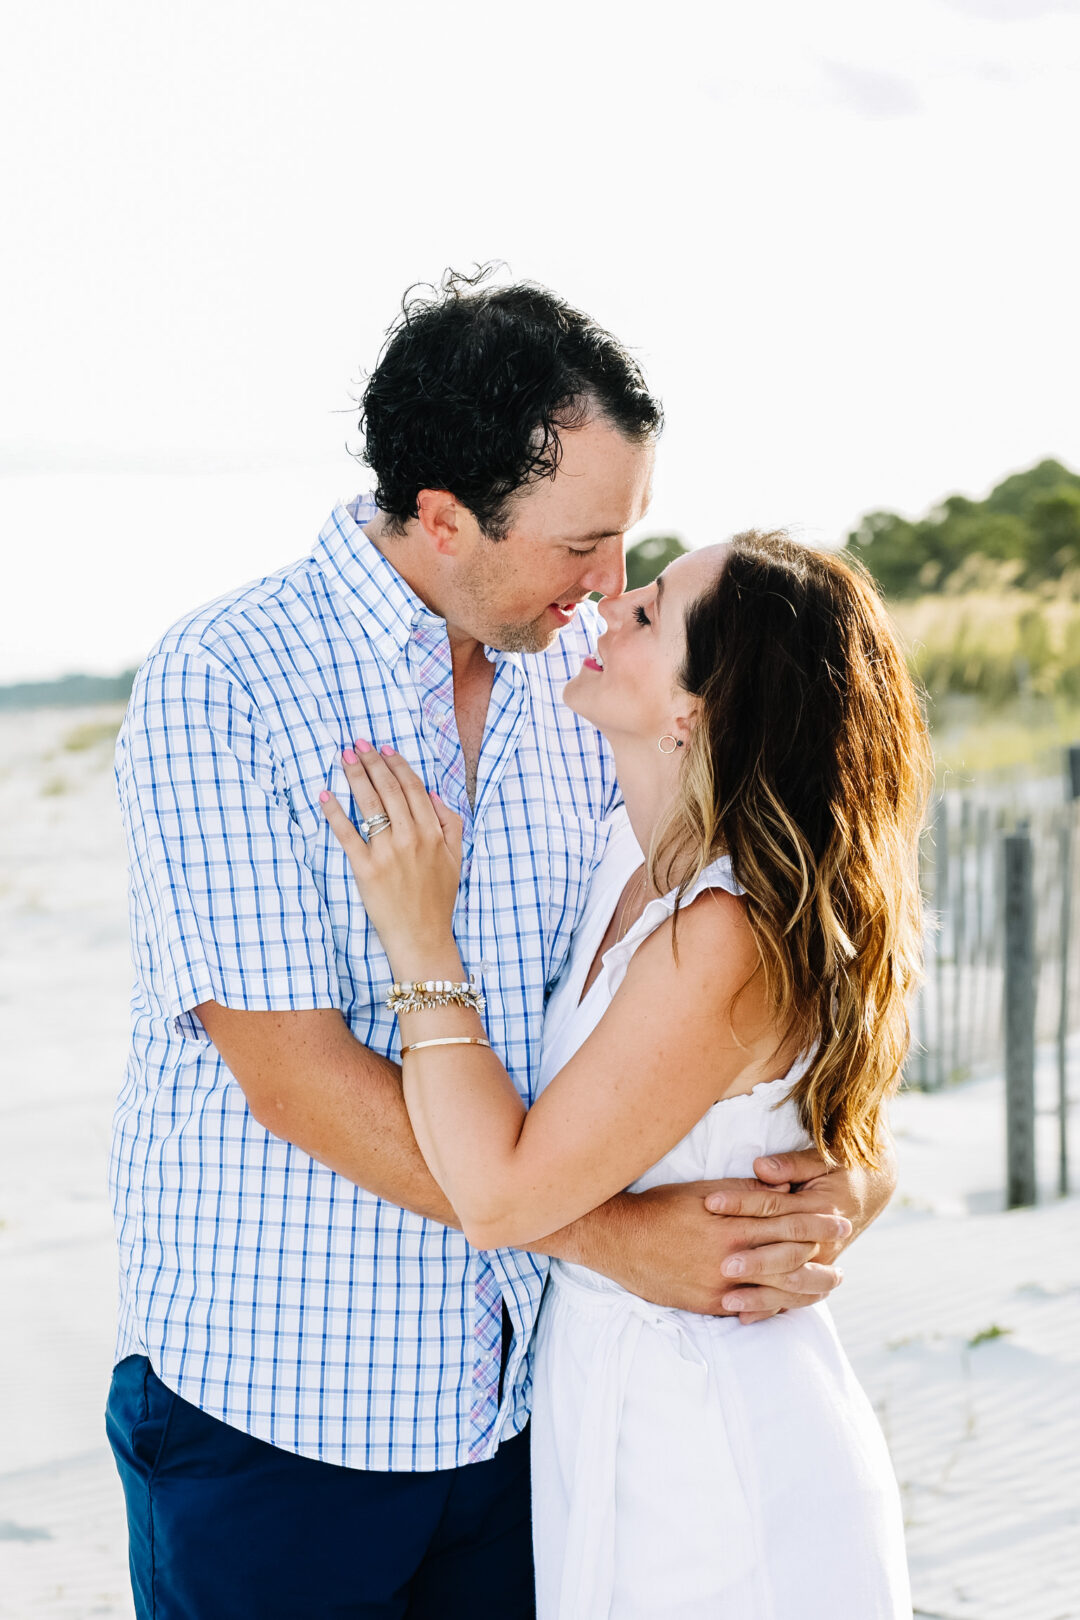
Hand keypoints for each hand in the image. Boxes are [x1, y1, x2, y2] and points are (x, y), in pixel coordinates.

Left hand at [321, 744, 463, 968]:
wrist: (422, 936)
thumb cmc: (438, 899)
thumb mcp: (456, 858)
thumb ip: (450, 824)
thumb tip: (433, 796)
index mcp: (432, 833)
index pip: (413, 788)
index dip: (398, 764)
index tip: (384, 748)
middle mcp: (411, 838)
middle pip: (389, 790)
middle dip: (372, 762)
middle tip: (358, 744)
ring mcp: (387, 853)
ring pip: (369, 804)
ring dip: (355, 776)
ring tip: (344, 757)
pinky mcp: (366, 869)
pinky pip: (347, 834)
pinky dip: (334, 812)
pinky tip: (325, 794)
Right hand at [574, 1180, 850, 1322]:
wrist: (620, 1240)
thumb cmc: (660, 1207)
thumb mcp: (703, 1191)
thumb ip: (745, 1192)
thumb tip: (782, 1187)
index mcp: (731, 1224)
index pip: (786, 1223)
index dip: (816, 1221)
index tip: (839, 1219)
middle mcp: (730, 1257)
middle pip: (790, 1257)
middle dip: (822, 1253)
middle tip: (844, 1249)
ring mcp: (719, 1285)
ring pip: (777, 1288)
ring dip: (809, 1285)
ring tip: (831, 1281)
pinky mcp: (707, 1304)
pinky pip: (749, 1308)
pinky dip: (774, 1305)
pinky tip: (791, 1302)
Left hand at [703, 1144, 897, 1322]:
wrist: (870, 1189)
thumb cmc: (840, 1170)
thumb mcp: (819, 1159)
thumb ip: (789, 1165)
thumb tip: (761, 1166)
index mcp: (821, 1207)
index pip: (774, 1205)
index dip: (741, 1202)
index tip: (710, 1202)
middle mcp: (824, 1240)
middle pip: (785, 1252)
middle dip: (755, 1261)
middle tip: (724, 1265)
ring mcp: (823, 1262)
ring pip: (793, 1284)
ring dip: (760, 1294)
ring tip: (727, 1300)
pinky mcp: (817, 1276)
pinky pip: (795, 1298)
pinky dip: (770, 1308)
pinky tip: (743, 1317)